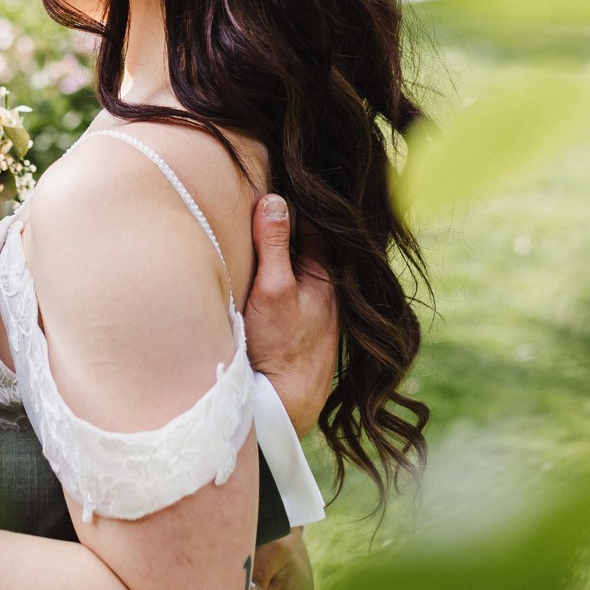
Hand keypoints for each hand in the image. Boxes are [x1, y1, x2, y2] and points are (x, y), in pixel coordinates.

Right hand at [242, 196, 338, 436]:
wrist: (284, 406)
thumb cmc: (278, 347)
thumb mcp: (271, 289)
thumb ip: (274, 244)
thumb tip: (275, 199)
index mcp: (327, 274)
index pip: (312, 223)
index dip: (291, 203)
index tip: (270, 183)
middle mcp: (330, 290)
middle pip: (307, 245)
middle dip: (287, 226)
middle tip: (259, 200)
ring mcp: (319, 310)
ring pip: (301, 269)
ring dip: (285, 253)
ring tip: (259, 230)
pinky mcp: (307, 328)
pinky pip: (297, 289)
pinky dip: (284, 276)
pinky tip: (266, 275)